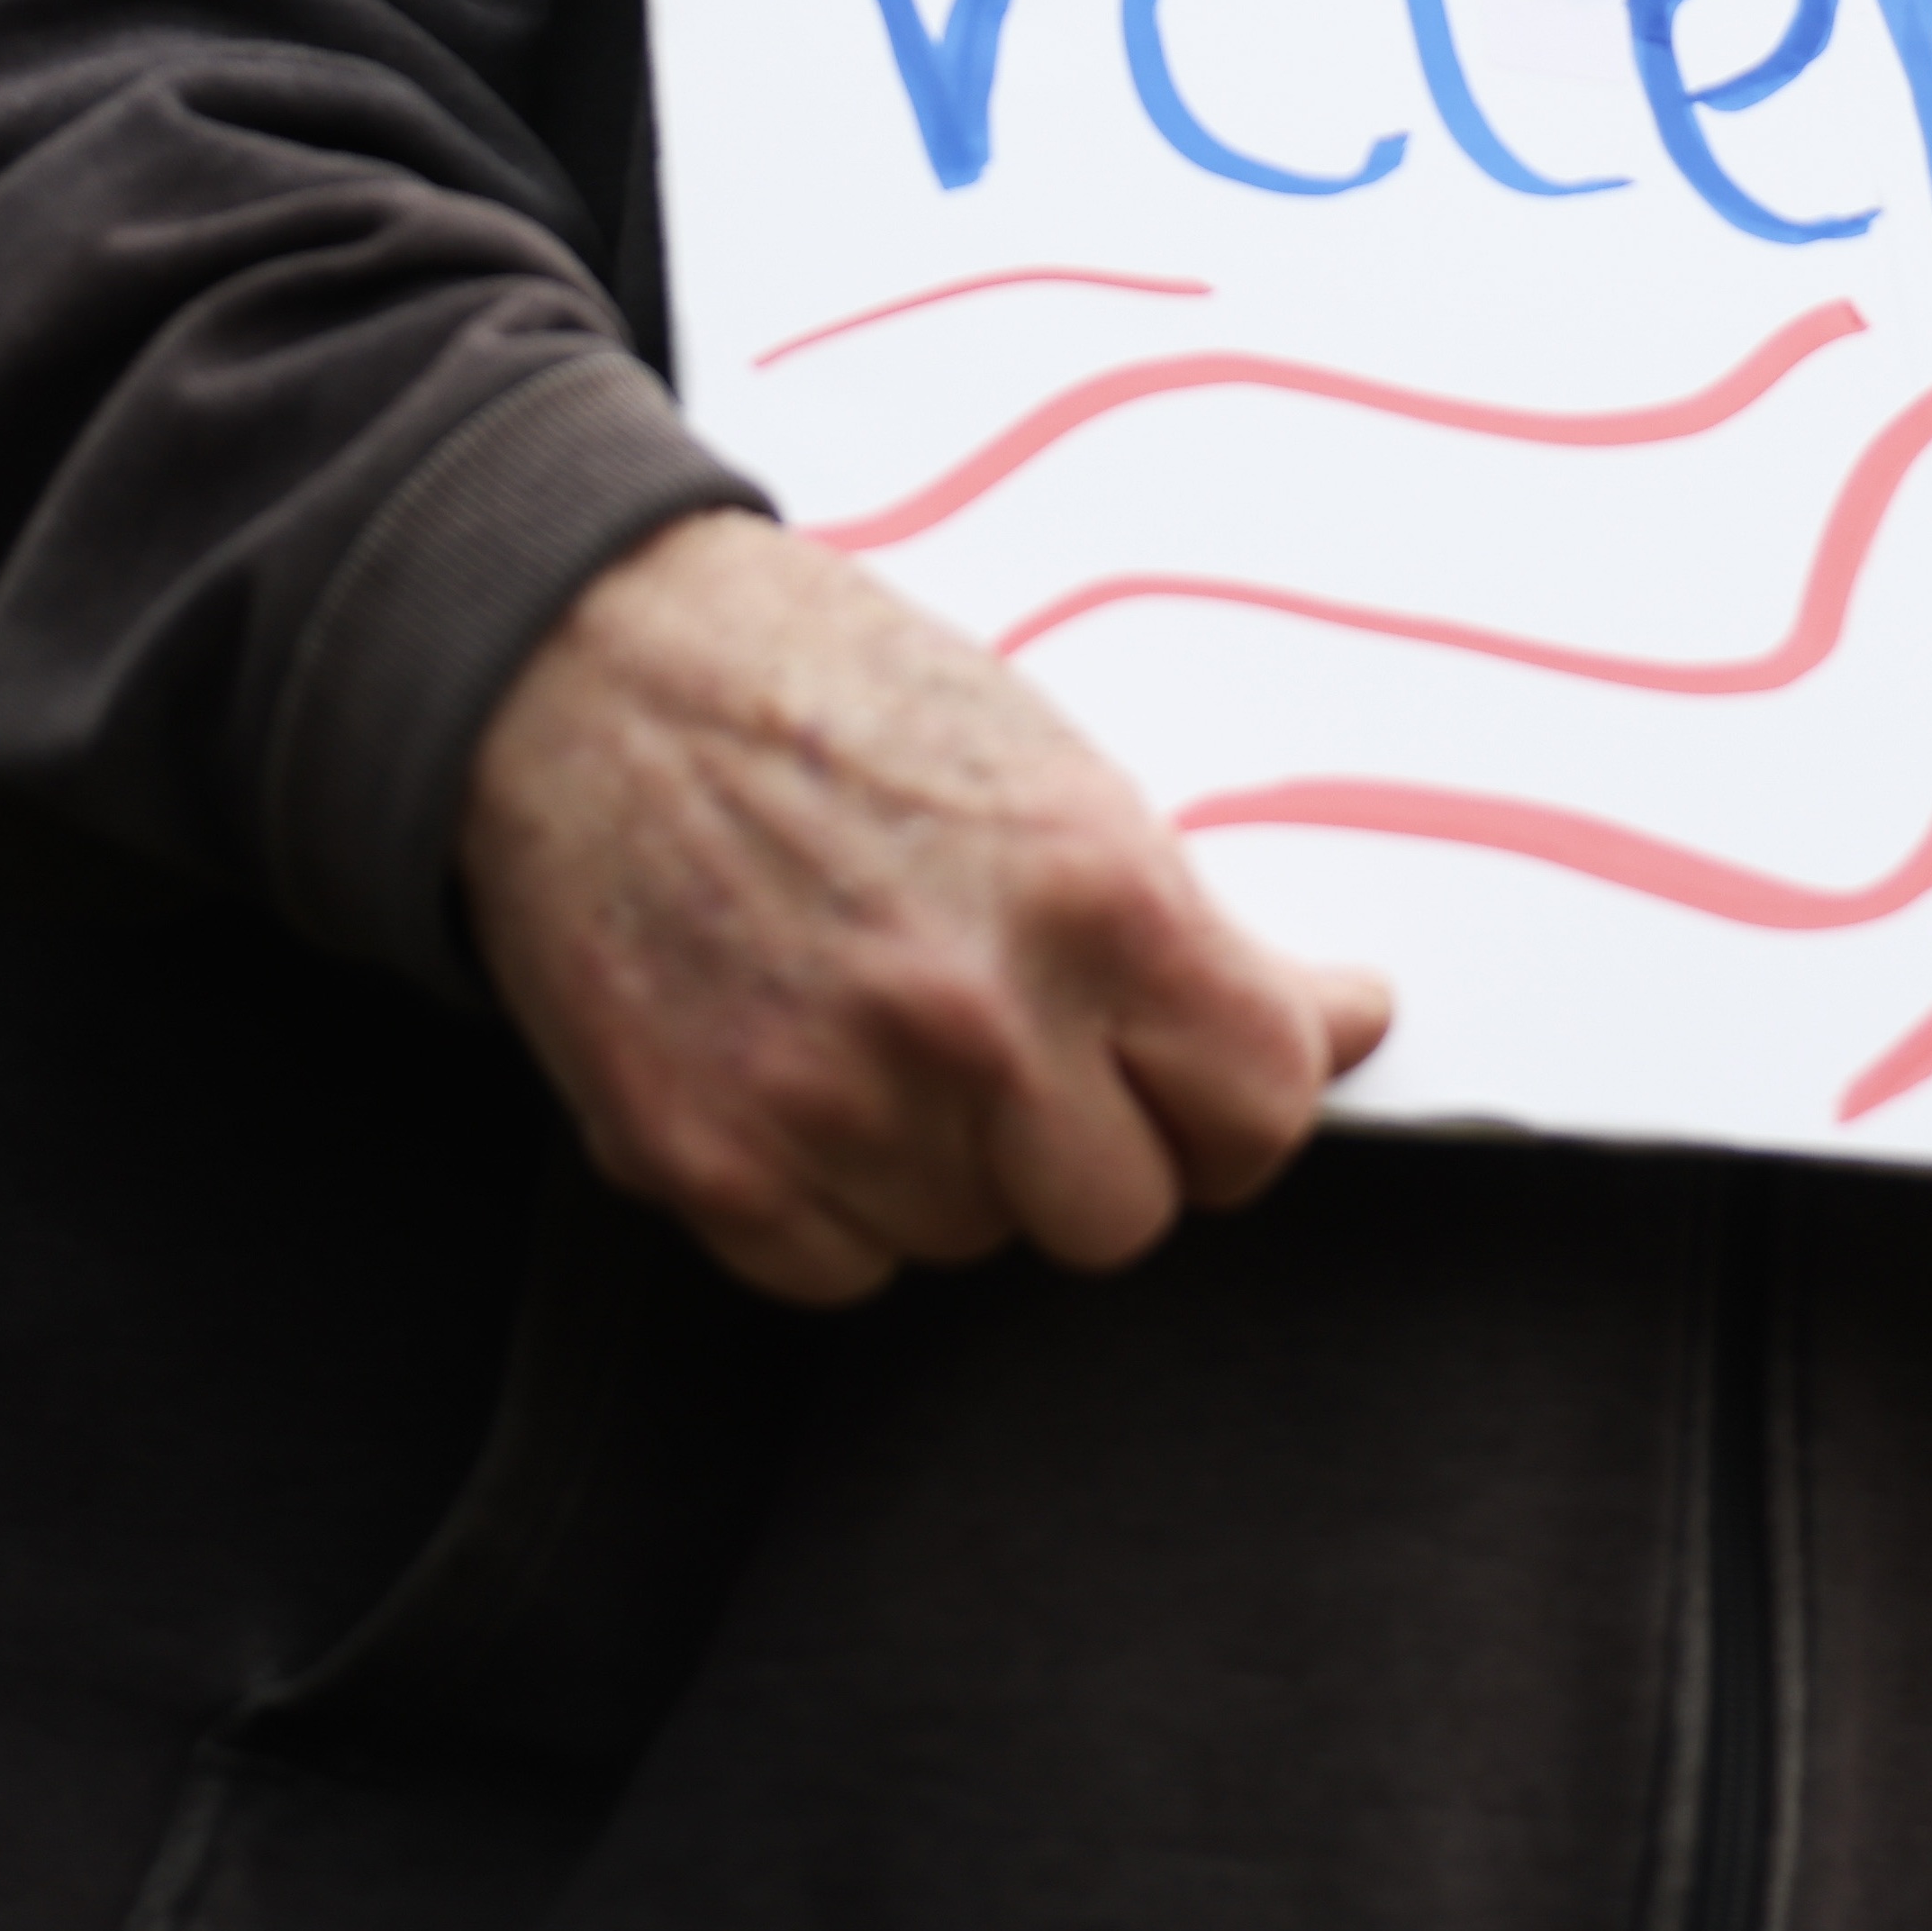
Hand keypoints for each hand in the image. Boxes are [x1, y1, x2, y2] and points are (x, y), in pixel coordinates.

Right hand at [457, 511, 1390, 1305]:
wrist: (584, 663)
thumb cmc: (831, 690)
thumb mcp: (1055, 768)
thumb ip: (1197, 928)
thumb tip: (1347, 1020)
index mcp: (1096, 896)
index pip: (1259, 1110)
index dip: (1231, 1102)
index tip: (1191, 1077)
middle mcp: (975, 1018)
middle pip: (1119, 1215)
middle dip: (1090, 1146)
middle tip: (1024, 1050)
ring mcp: (832, 1102)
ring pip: (973, 1239)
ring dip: (950, 1164)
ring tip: (880, 1022)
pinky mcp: (703, 1160)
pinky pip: (839, 1268)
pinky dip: (831, 1197)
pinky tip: (796, 1068)